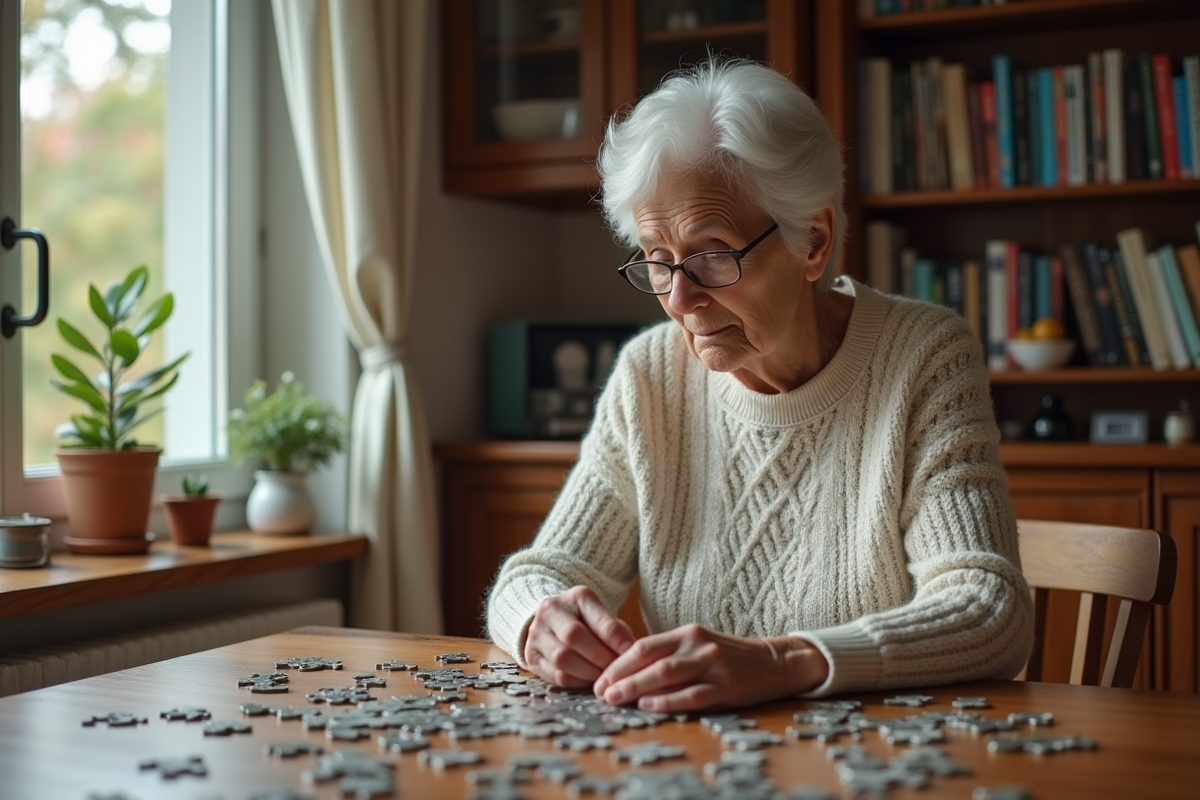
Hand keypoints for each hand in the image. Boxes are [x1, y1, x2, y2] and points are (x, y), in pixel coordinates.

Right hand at [523, 585, 637, 688]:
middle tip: (616, 672)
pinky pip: (555, 675)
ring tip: (603, 679)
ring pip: (562, 658)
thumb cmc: (587, 622)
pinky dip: (576, 682)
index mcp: (578, 597)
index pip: (601, 621)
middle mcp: (552, 610)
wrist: (552, 621)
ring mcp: (537, 633)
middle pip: (575, 637)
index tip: (633, 655)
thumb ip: (618, 633)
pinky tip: (588, 682)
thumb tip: (633, 655)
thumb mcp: (603, 618)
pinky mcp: (530, 655)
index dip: (618, 642)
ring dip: (587, 673)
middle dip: (600, 658)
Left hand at [592, 624, 828, 711]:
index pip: (644, 645)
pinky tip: (649, 706)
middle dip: (621, 676)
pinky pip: (691, 694)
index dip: (619, 662)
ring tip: (615, 699)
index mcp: (686, 633)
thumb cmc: (728, 657)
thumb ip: (669, 654)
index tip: (599, 678)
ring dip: (636, 687)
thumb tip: (629, 672)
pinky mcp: (726, 686)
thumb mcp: (698, 646)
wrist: (774, 662)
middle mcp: (697, 645)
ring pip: (667, 674)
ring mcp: (712, 665)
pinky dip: (668, 700)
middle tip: (600, 692)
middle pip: (650, 659)